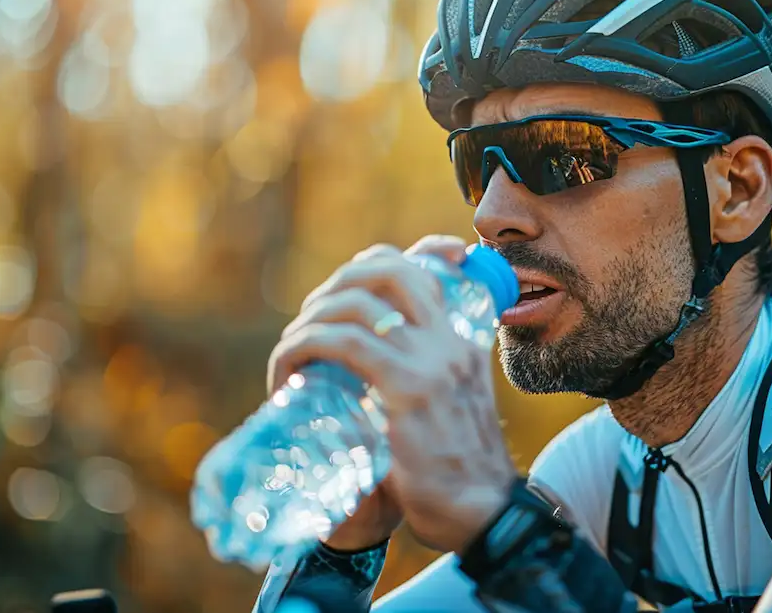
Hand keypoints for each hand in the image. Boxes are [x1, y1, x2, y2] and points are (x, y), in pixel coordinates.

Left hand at [268, 235, 517, 553]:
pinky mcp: (406, 390)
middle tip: (313, 315)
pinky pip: (345, 343)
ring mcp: (430, 362)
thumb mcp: (457, 409)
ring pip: (357, 302)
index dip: (382, 258)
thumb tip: (385, 378)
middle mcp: (451, 341)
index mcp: (465, 341)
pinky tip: (289, 364)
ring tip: (293, 346)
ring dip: (311, 316)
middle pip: (389, 269)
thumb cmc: (460, 471)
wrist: (482, 514)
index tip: (348, 279)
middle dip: (339, 279)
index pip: (431, 268)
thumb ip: (434, 385)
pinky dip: (306, 344)